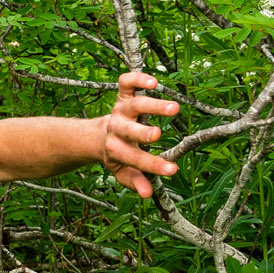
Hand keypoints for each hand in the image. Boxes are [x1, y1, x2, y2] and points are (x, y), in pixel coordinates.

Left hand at [100, 69, 181, 198]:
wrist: (99, 137)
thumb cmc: (119, 155)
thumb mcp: (123, 172)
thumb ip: (136, 182)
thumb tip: (148, 194)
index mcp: (116, 149)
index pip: (134, 159)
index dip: (152, 165)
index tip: (173, 170)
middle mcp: (117, 128)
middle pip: (129, 130)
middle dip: (142, 133)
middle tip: (158, 134)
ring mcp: (120, 110)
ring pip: (134, 104)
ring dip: (152, 105)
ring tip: (174, 108)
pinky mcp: (122, 95)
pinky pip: (126, 82)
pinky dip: (138, 78)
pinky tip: (154, 81)